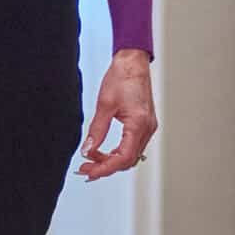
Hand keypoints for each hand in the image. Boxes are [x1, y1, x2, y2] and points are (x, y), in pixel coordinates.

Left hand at [76, 49, 157, 181]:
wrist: (133, 62)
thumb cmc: (122, 77)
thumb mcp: (104, 104)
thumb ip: (96, 130)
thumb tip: (87, 150)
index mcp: (139, 124)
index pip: (123, 158)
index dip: (104, 168)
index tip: (89, 172)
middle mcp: (147, 128)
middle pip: (128, 160)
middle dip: (106, 167)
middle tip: (85, 169)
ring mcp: (148, 127)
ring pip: (131, 155)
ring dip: (112, 161)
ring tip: (92, 161)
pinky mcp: (145, 124)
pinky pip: (134, 146)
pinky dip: (119, 152)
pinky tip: (105, 152)